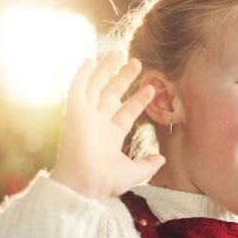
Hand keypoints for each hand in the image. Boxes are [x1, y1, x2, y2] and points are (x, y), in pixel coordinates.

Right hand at [51, 52, 164, 198]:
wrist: (85, 184)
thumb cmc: (105, 181)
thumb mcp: (134, 172)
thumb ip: (148, 165)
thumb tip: (163, 159)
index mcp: (109, 137)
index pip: (125, 113)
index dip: (138, 100)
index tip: (151, 89)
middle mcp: (96, 124)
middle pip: (110, 95)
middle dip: (123, 79)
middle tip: (136, 62)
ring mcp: (85, 117)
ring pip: (95, 87)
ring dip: (105, 70)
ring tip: (118, 53)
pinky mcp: (74, 112)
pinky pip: (77, 88)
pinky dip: (82, 74)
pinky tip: (89, 60)